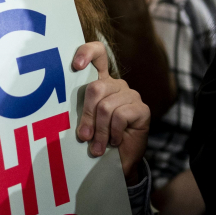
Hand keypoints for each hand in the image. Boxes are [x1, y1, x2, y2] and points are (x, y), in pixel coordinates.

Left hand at [72, 41, 148, 182]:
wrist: (119, 162)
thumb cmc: (98, 139)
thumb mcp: (85, 124)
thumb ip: (80, 113)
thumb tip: (74, 124)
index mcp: (101, 82)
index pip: (98, 54)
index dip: (87, 52)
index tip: (76, 65)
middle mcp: (117, 85)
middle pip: (96, 87)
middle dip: (87, 116)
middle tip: (84, 137)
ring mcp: (131, 95)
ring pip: (106, 107)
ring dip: (100, 131)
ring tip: (98, 146)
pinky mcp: (142, 108)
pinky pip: (120, 117)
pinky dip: (113, 134)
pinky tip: (115, 141)